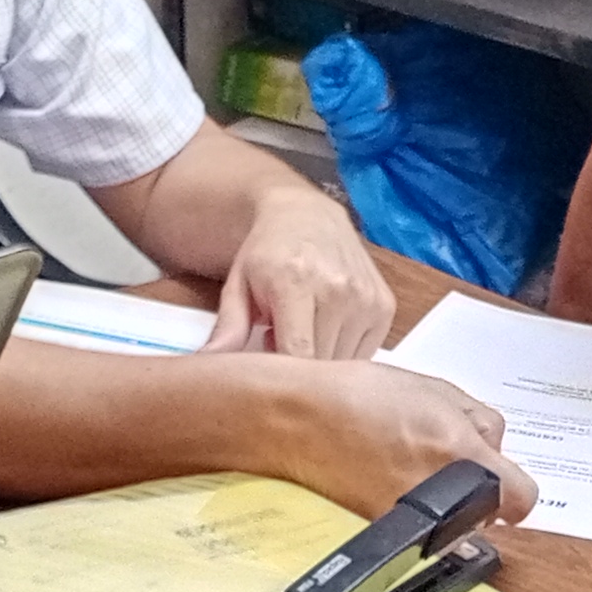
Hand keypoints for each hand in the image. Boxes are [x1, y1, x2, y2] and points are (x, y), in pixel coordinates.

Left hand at [209, 186, 395, 360]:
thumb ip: (227, 327)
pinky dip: (344, 351)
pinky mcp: (384, 306)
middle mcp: (339, 289)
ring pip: (343, 364)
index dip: (283, 376)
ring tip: (303, 332)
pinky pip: (364, 354)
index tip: (268, 372)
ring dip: (322, 359)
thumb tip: (207, 365)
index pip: (299, 355)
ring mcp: (366, 298)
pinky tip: (327, 329)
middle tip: (280, 342)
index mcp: (296, 283)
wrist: (306, 215)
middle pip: (321, 365)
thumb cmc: (266, 254)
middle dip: (299, 367)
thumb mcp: (238, 284)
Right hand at [271, 360, 539, 524]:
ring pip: (449, 524)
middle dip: (472, 490)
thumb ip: (479, 421)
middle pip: (484, 513)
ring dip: (441, 503)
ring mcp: (411, 523)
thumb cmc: (356, 397)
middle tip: (437, 459)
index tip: (502, 484)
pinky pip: (415, 529)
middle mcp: (442, 499)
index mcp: (463, 457)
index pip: (521, 499)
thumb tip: (495, 448)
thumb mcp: (435, 389)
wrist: (294, 420)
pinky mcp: (383, 534)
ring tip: (403, 465)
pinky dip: (407, 509)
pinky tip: (383, 478)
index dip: (512, 488)